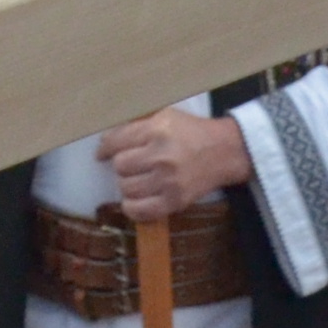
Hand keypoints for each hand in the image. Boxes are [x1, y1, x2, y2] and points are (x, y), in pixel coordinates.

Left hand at [93, 108, 251, 221]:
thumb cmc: (191, 132)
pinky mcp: (175, 201)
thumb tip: (106, 139)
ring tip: (137, 180)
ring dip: (127, 185)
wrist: (224, 152)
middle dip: (122, 165)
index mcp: (157, 130)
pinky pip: (140, 211)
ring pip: (126, 188)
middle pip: (120, 166)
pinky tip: (136, 199)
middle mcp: (161, 155)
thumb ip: (137, 124)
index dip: (105, 148)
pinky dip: (132, 207)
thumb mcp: (165, 116)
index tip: (103, 153)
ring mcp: (169, 181)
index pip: (116, 141)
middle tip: (132, 165)